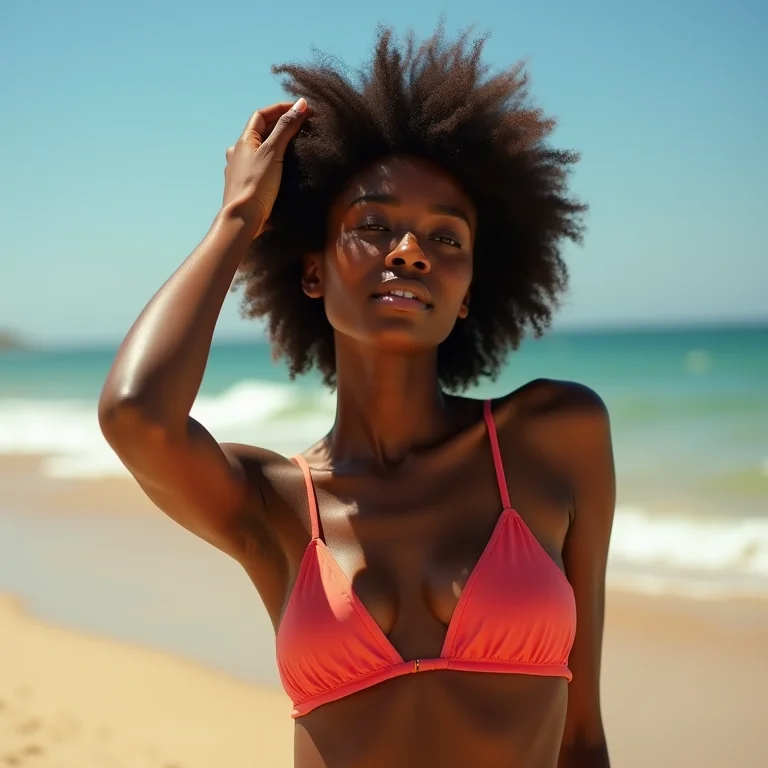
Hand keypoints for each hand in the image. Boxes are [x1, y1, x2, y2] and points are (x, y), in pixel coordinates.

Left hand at [222, 98, 308, 235]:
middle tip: (303, 126)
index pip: (261, 116)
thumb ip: (287, 128)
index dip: (280, 109)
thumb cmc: (256, 184)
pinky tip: (286, 171)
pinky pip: (262, 169)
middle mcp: (238, 154)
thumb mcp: (274, 152)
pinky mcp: (248, 189)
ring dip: (278, 146)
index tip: (302, 109)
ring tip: (297, 147)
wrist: (243, 220)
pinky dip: (275, 164)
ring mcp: (241, 172)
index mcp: (243, 142)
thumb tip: (301, 104)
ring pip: (261, 152)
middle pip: (261, 133)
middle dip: (281, 127)